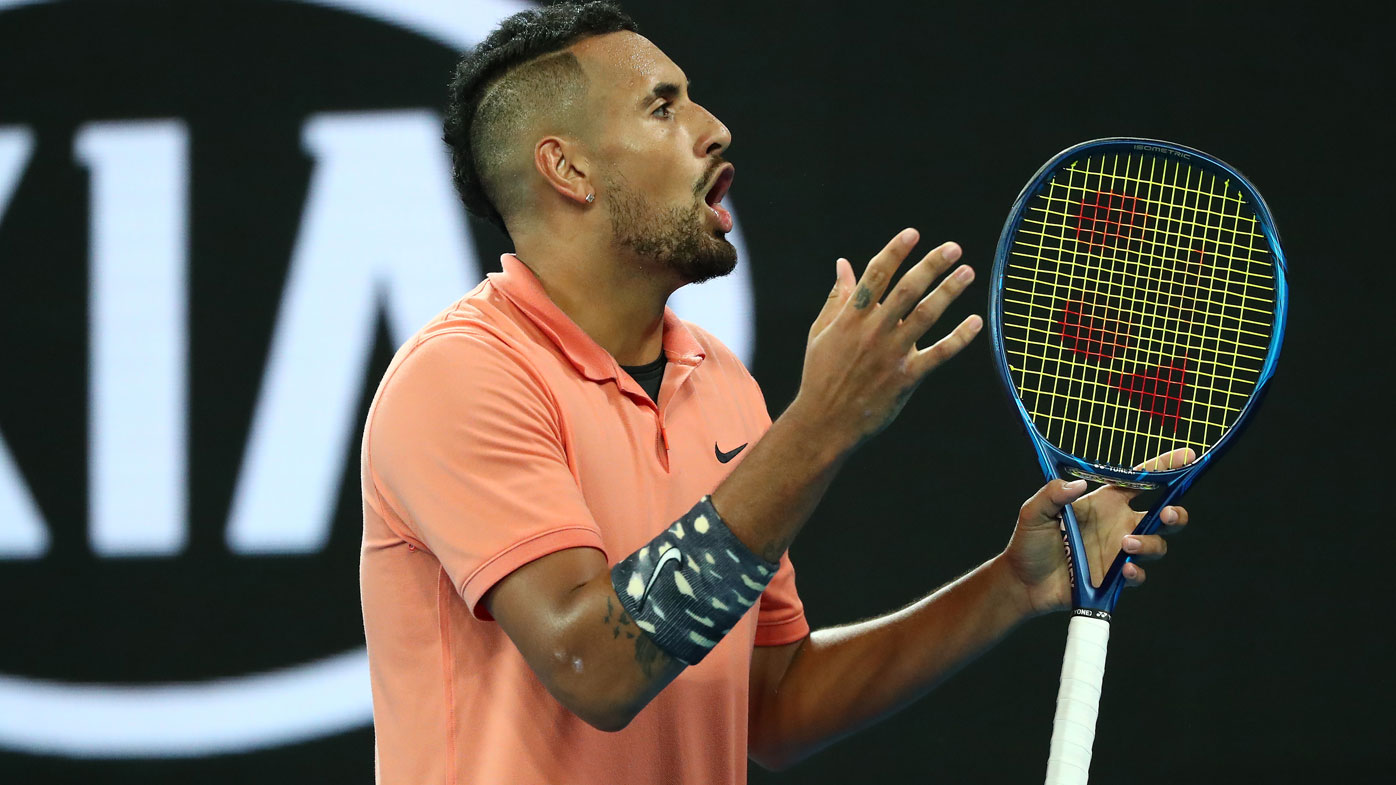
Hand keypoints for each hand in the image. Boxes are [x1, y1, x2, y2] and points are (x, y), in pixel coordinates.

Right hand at [789, 228, 980, 452]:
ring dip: (949, 292)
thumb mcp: (821, 332)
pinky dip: (959, 338)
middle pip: (907, 290)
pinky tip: (976, 322)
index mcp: (851, 318)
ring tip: (968, 272)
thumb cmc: (821, 374)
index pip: (876, 276)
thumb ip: (837, 298)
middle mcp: (873, 331)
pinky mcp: (907, 378)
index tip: (913, 233)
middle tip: (953, 248)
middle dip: (931, 265)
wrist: (825, 420)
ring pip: (926, 316)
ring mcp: (892, 354)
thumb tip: (843, 264)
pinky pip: (939, 354)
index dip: (895, 251)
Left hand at [1000, 449, 1194, 615]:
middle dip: (1175, 513)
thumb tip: (1078, 483)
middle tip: (1168, 513)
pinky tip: (1125, 570)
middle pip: (1162, 516)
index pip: (1140, 481)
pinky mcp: (1115, 578)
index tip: (1186, 456)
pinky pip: (1139, 574)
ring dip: (1150, 543)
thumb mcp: (1033, 512)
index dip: (1164, 467)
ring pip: (1156, 545)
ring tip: (1127, 544)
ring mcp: (1119, 552)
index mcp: (1104, 503)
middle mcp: (1118, 525)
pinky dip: (1137, 572)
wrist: (1023, 584)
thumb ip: (1051, 494)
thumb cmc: (1029, 543)